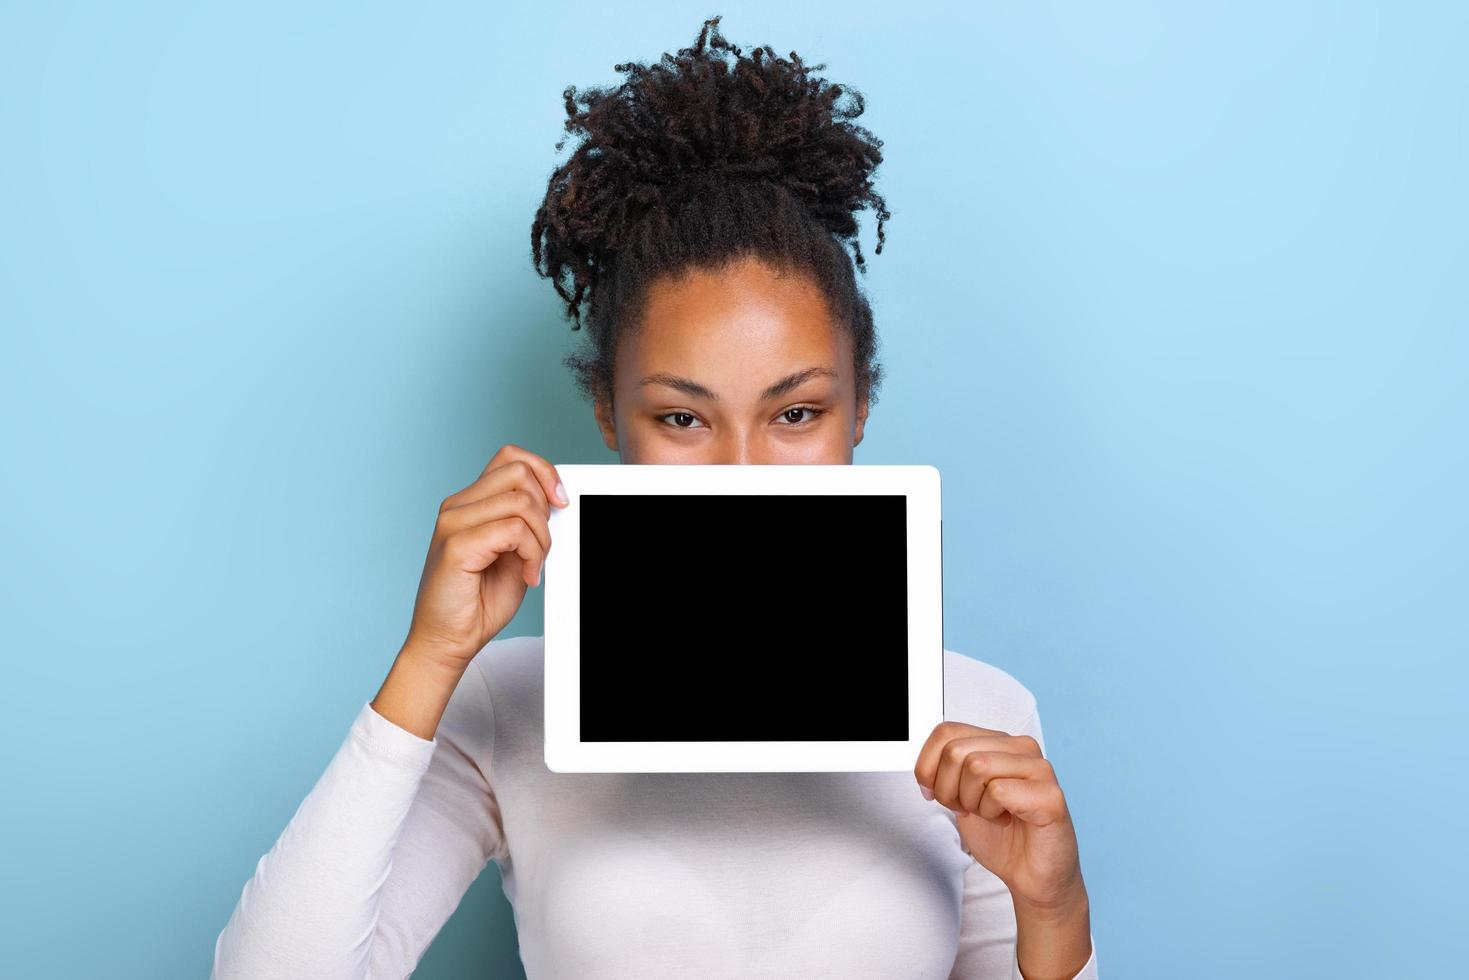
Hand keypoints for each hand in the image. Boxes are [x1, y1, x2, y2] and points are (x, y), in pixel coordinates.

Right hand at [403, 444, 568, 672]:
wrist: (448, 640)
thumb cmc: (479, 601)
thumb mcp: (514, 553)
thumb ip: (526, 523)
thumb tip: (557, 500)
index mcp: (469, 503)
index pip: (511, 457)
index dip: (543, 472)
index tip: (560, 503)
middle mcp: (457, 507)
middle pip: (519, 473)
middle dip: (545, 510)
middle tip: (543, 546)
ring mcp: (453, 523)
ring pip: (521, 502)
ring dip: (542, 538)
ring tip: (534, 565)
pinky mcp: (456, 545)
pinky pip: (514, 531)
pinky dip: (533, 554)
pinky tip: (528, 576)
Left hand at [913, 721, 1085, 913]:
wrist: (1032, 875)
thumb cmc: (1000, 835)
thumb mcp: (961, 796)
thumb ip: (945, 771)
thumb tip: (923, 765)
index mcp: (999, 742)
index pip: (947, 732)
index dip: (928, 766)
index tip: (933, 792)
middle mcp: (1021, 747)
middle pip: (956, 751)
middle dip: (947, 789)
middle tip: (966, 809)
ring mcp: (1039, 769)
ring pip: (976, 766)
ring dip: (971, 801)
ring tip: (989, 813)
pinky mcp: (1049, 795)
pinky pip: (998, 791)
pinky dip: (990, 813)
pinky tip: (1005, 820)